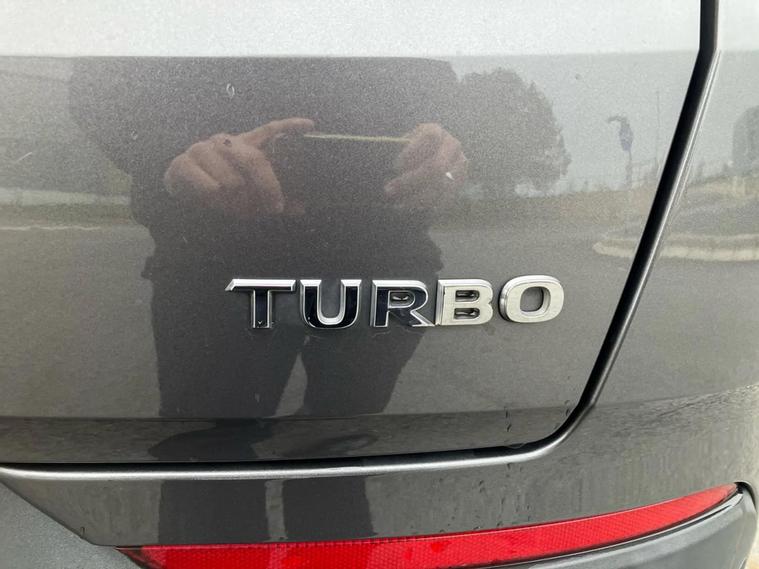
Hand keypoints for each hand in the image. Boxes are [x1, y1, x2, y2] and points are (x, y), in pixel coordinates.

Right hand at [163, 118, 314, 217]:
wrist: (181, 190)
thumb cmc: (221, 188)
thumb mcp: (250, 195)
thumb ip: (275, 198)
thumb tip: (302, 208)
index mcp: (245, 144)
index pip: (270, 130)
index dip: (290, 126)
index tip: (310, 126)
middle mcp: (227, 141)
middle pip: (254, 160)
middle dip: (268, 187)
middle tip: (275, 207)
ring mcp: (204, 149)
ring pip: (231, 179)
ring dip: (237, 199)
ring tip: (236, 206)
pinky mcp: (184, 163)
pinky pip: (208, 184)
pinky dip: (215, 195)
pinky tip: (214, 196)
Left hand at [384, 123, 466, 206]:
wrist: (425, 160)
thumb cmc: (408, 152)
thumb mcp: (401, 146)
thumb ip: (397, 152)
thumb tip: (394, 169)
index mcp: (435, 131)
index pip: (429, 139)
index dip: (412, 153)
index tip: (394, 167)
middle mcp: (452, 144)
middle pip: (436, 166)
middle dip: (411, 181)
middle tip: (389, 191)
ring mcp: (460, 163)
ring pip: (442, 185)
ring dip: (418, 198)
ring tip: (398, 205)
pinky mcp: (461, 181)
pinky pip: (448, 196)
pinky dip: (429, 205)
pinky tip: (413, 208)